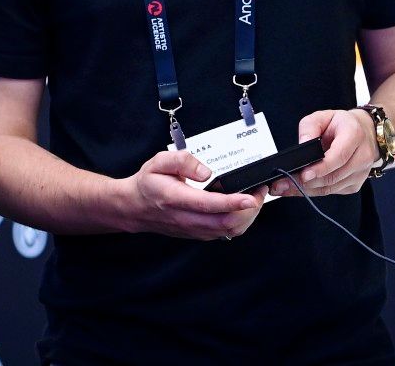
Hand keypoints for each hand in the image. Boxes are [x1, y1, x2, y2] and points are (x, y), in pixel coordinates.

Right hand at [116, 150, 269, 240]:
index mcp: (176, 199)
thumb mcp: (159, 161)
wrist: (134, 206)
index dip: (233, 202)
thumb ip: (182, 161)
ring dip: (247, 218)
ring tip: (255, 199)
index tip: (251, 196)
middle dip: (249, 210)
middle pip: (225, 223)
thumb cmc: (148, 183)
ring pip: (227, 231)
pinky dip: (239, 223)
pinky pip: (224, 233)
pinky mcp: (198, 234)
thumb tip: (206, 171)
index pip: (209, 204)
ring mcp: (193, 229)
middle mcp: (186, 219)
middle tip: (260, 192)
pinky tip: (243, 209)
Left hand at [270, 108, 376, 197]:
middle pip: (334, 176)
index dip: (321, 167)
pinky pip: (332, 192)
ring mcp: (360, 173)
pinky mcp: (355, 184)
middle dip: (307, 182)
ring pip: (331, 188)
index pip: (339, 156)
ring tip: (286, 187)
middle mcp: (362, 155)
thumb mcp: (322, 117)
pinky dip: (314, 192)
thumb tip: (303, 145)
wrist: (362, 132)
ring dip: (307, 190)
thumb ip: (309, 128)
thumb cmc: (341, 125)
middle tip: (284, 183)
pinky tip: (300, 188)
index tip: (304, 174)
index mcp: (354, 134)